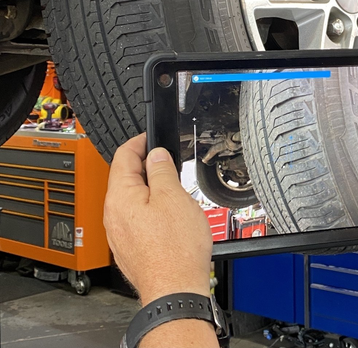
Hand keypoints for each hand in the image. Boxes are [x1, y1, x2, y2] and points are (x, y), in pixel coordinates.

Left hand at [104, 134, 212, 304]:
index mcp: (120, 196)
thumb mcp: (174, 197)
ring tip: (175, 193)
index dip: (139, 142)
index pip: (122, 157)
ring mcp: (119, 233)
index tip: (150, 137)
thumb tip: (156, 155)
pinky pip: (137, 219)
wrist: (174, 288)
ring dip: (151, 190)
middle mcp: (113, 214)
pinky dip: (151, 210)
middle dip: (147, 167)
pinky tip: (169, 218)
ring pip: (132, 200)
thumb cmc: (176, 248)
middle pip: (126, 178)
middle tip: (170, 164)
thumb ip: (162, 171)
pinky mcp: (129, 247)